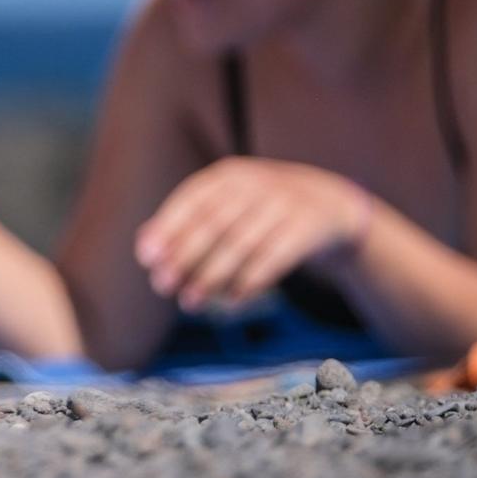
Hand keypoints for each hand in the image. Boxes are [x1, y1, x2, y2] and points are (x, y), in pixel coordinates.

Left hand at [134, 158, 370, 312]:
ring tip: (190, 302)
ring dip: (212, 277)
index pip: (192, 200)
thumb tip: (143, 245)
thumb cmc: (264, 210)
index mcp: (230, 175)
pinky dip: (252, 280)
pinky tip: (233, 300)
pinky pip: (276, 258)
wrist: (332, 205)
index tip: (147, 259)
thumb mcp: (230, 202)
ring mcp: (285, 204)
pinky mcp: (309, 227)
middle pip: (214, 224)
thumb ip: (190, 219)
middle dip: (184, 257)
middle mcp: (256, 184)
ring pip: (241, 244)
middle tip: (162, 286)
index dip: (167, 228)